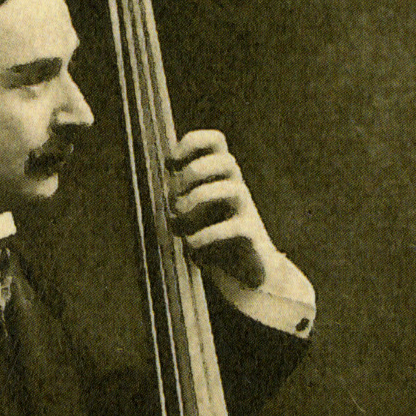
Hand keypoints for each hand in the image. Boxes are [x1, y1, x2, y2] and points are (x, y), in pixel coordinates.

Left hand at [166, 129, 281, 289]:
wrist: (244, 272)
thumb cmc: (211, 239)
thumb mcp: (188, 215)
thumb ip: (177, 199)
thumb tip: (165, 196)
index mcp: (220, 177)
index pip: (216, 142)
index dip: (193, 142)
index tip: (171, 162)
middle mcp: (235, 188)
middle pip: (226, 161)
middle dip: (195, 172)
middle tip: (176, 197)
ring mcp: (245, 212)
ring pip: (233, 190)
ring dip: (200, 199)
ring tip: (179, 218)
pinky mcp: (250, 237)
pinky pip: (235, 229)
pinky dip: (207, 235)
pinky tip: (191, 244)